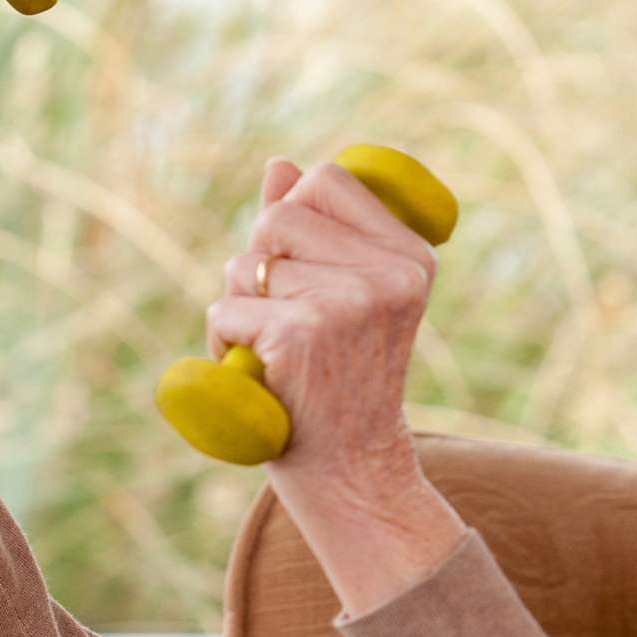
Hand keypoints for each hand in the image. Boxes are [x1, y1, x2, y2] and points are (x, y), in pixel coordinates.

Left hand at [207, 156, 467, 615]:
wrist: (353, 471)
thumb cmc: (342, 382)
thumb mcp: (342, 298)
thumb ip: (315, 231)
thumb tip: (281, 164)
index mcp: (411, 257)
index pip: (327, 179)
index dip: (295, 218)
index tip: (307, 274)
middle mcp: (391, 273)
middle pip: (278, 215)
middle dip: (260, 263)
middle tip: (284, 318)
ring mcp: (349, 301)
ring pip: (245, 264)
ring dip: (239, 307)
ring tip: (275, 353)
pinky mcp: (303, 331)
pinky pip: (226, 307)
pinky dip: (225, 342)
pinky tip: (261, 377)